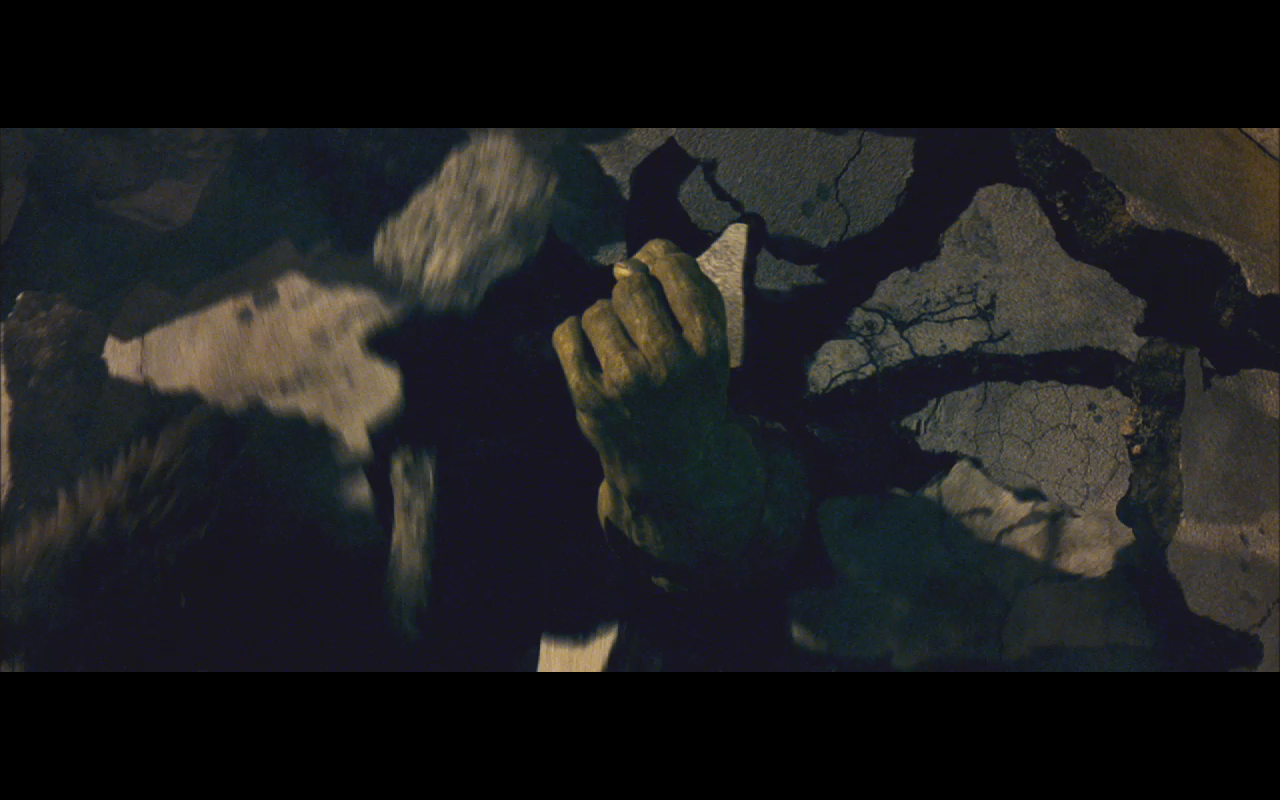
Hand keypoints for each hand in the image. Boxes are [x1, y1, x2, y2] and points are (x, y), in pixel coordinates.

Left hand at [553, 239, 732, 506]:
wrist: (669, 467)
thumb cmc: (690, 393)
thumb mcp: (710, 349)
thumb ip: (690, 293)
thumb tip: (645, 250)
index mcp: (707, 346)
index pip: (675, 271)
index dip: (660, 258)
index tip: (655, 265)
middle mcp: (668, 363)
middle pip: (631, 285)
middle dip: (630, 289)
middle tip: (637, 316)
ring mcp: (626, 381)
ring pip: (597, 309)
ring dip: (604, 317)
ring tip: (618, 342)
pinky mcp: (589, 396)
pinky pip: (567, 333)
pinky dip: (575, 334)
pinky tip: (592, 351)